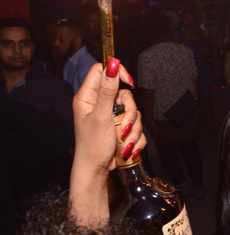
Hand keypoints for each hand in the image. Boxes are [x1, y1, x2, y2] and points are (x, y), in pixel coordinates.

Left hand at [71, 59, 140, 227]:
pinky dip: (135, 137)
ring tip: (123, 141)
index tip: (129, 83)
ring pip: (133, 110)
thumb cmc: (93, 145)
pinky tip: (127, 146)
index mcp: (88, 97)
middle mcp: (99, 104)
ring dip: (133, 127)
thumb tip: (112, 63)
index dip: (117, 73)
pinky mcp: (120, 127)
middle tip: (123, 125)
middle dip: (129, 111)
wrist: (96, 171)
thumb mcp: (101, 116)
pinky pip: (136, 125)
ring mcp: (111, 116)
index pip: (102, 71)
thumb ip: (108, 90)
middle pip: (123, 93)